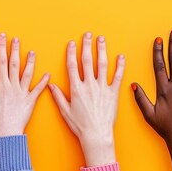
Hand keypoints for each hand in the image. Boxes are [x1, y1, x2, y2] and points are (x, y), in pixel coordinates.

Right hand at [0, 33, 48, 136]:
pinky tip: (47, 73)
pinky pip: (37, 88)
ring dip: (24, 58)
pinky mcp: (29, 100)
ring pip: (22, 70)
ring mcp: (19, 92)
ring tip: (25, 47)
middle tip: (6, 36)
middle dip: (6, 47)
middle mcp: (6, 86)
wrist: (5, 135)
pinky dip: (43, 81)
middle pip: (6, 63)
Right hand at [48, 32, 124, 166]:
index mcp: (76, 89)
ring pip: (102, 65)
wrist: (96, 135)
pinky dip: (120, 66)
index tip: (72, 43)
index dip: (72, 53)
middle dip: (87, 46)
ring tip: (101, 39)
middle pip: (87, 61)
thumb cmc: (80, 126)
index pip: (72, 66)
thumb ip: (58, 96)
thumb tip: (50, 84)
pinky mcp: (113, 93)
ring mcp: (102, 88)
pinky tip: (121, 56)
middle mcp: (89, 85)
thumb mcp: (65, 111)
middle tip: (88, 35)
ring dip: (102, 50)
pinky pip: (118, 77)